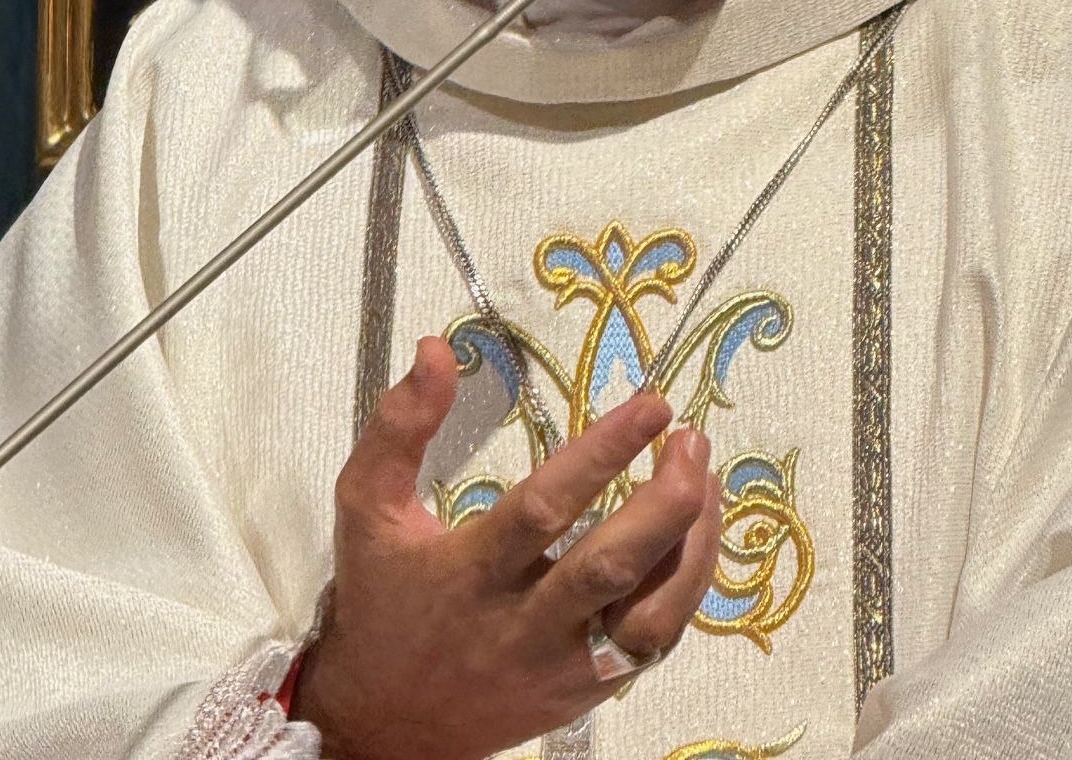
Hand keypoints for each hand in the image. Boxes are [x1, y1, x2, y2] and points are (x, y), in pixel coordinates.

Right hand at [293, 336, 721, 759]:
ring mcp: (560, 666)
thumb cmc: (378, 603)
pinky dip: (684, 588)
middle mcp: (522, 625)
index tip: (652, 405)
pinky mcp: (586, 692)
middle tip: (692, 439)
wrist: (380, 727)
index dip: (603, 453)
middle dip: (666, 501)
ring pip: (648, 619)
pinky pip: (651, 645)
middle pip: (608, 567)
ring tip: (705, 481)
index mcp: (470, 572)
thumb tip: (436, 349)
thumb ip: (399, 426)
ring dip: (692, 547)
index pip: (544, 508)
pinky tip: (693, 537)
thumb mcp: (366, 507)